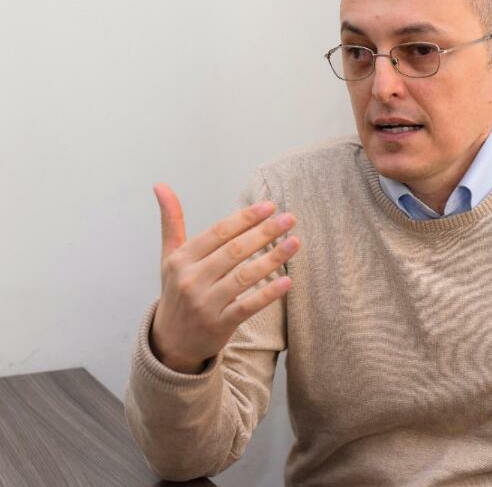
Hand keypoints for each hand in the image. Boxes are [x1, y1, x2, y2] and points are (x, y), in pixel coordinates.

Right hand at [149, 183, 298, 373]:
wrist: (170, 341)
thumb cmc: (177, 290)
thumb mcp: (170, 256)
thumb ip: (171, 221)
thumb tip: (160, 185)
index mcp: (182, 259)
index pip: (219, 232)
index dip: (245, 218)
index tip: (269, 206)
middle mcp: (191, 280)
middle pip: (234, 251)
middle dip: (264, 232)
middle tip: (290, 219)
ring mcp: (205, 304)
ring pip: (244, 276)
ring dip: (272, 258)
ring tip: (295, 243)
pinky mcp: (219, 325)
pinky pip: (247, 306)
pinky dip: (267, 294)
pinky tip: (287, 281)